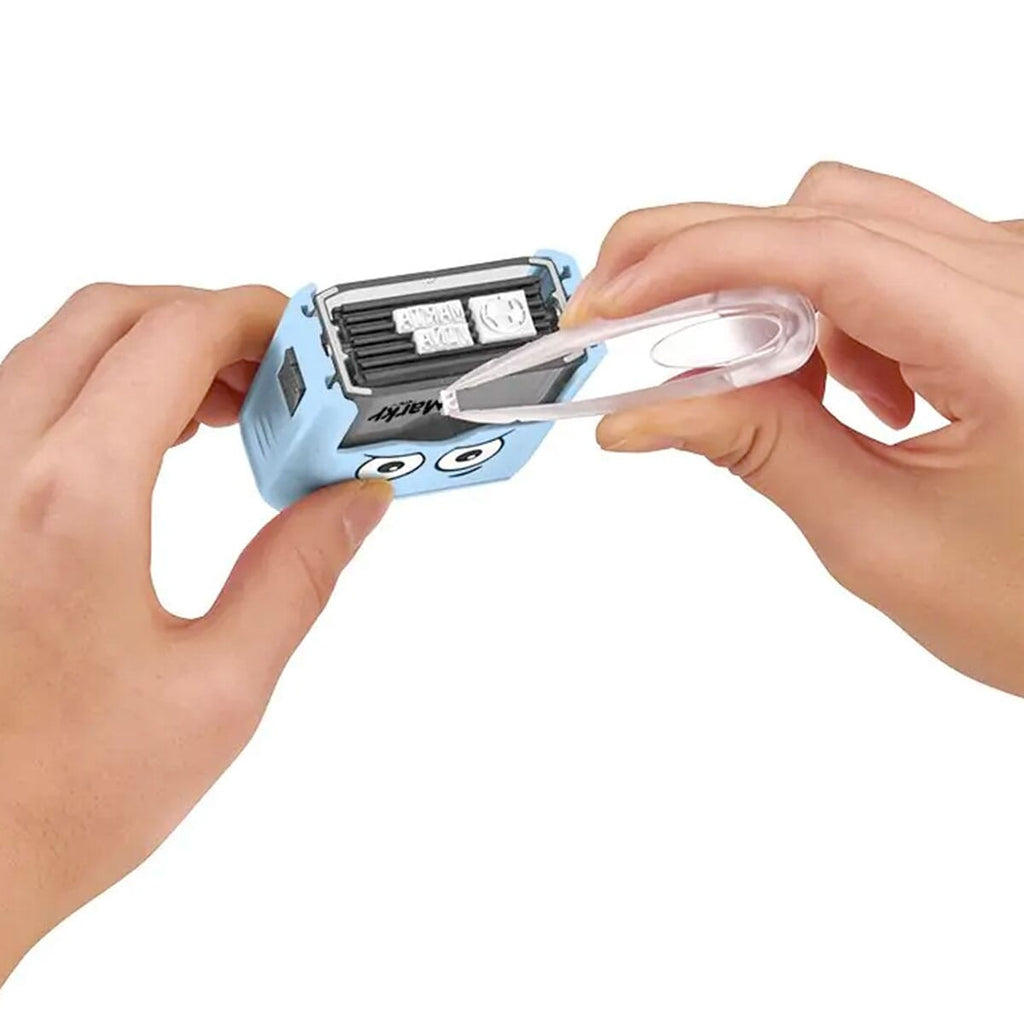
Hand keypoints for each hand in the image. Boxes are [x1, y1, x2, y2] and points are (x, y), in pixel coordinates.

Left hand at [0, 285, 391, 981]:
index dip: (255, 317)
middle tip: (276, 372)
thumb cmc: (63, 795)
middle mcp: (0, 469)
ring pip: (61, 348)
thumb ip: (299, 574)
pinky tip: (153, 445)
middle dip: (206, 321)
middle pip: (112, 315)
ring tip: (228, 412)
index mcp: (75, 502)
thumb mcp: (221, 686)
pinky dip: (103, 389)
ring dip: (154, 352)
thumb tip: (353, 505)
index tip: (308, 343)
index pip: (175, 336)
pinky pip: (29, 397)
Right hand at [564, 162, 1023, 695]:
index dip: (693, 263)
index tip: (610, 304)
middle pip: (821, 212)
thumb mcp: (879, 539)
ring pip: (847, 227)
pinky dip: (825, 314)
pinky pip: (885, 260)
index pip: (819, 251)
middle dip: (703, 262)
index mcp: (1006, 342)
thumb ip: (757, 453)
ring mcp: (1015, 276)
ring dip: (770, 299)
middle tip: (624, 323)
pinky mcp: (1001, 290)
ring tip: (766, 395)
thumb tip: (648, 414)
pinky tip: (843, 394)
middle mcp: (1020, 280)